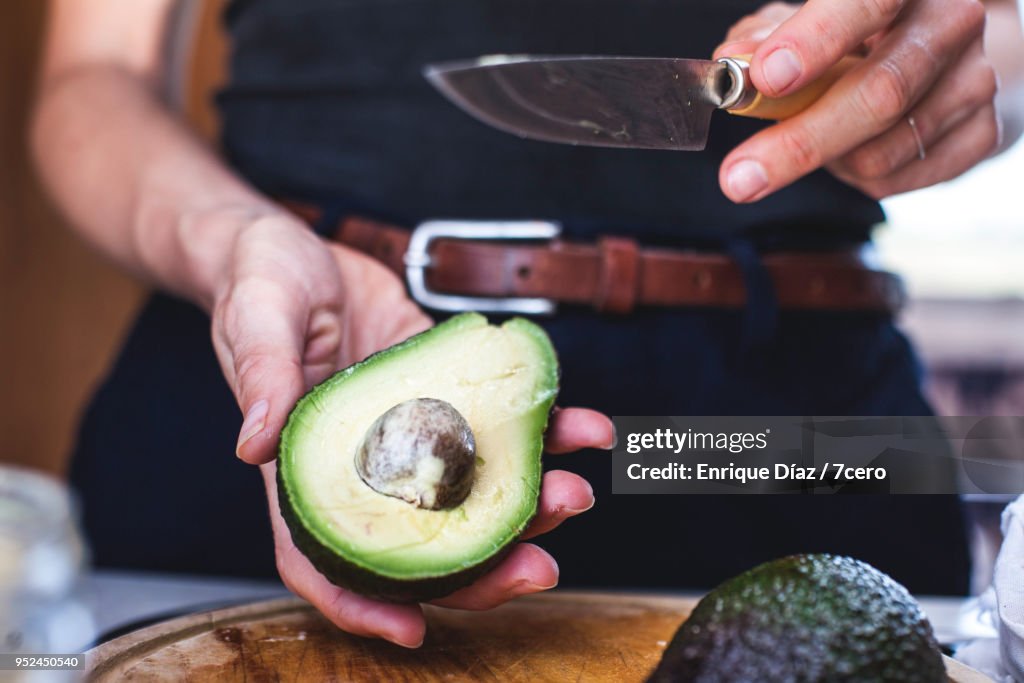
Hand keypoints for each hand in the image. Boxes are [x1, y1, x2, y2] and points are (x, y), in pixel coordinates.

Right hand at [207, 210, 614, 645]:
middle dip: (484, 565)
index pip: (320, 557)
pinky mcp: (446, 393)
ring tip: (577, 489)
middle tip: (542, 564)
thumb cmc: (258, 281)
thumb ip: (261, 377)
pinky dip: (545, 429)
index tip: (413, 631)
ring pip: (472, 490)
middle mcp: (364, 465)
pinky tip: (583, 424)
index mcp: (306, 468)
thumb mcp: (254, 317)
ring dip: (529, 502)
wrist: (298, 244)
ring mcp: (411, 432)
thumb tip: (252, 447)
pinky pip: (498, 423)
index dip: (360, 603)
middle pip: (422, 541)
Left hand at [714, 0, 999, 201]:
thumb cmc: (859, 34)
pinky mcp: (981, 133)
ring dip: (826, 160)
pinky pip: (895, 179)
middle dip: (799, 143)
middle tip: (737, 176)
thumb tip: (734, 60)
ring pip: (880, 150)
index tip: (765, 78)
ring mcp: (973, 80)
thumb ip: (765, 38)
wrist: (944, 58)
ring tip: (813, 137)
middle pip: (879, 93)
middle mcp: (951, 23)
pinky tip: (850, 151)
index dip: (815, 40)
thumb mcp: (805, 22)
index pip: (868, 2)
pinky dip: (854, 177)